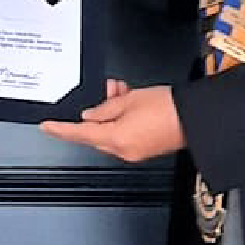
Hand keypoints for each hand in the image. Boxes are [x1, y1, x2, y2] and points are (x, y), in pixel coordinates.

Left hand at [40, 79, 185, 161]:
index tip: (47, 126)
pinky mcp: (145, 149)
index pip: (79, 134)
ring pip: (111, 132)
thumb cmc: (170, 108)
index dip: (60, 129)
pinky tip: (129, 103)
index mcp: (115, 139)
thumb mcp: (130, 100)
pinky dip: (122, 120)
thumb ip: (105, 108)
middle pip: (95, 133)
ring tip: (121, 92)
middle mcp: (123, 150)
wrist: (198, 118)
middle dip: (96, 112)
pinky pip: (124, 135)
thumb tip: (91, 115)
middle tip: (106, 91)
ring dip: (111, 112)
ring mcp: (135, 152)